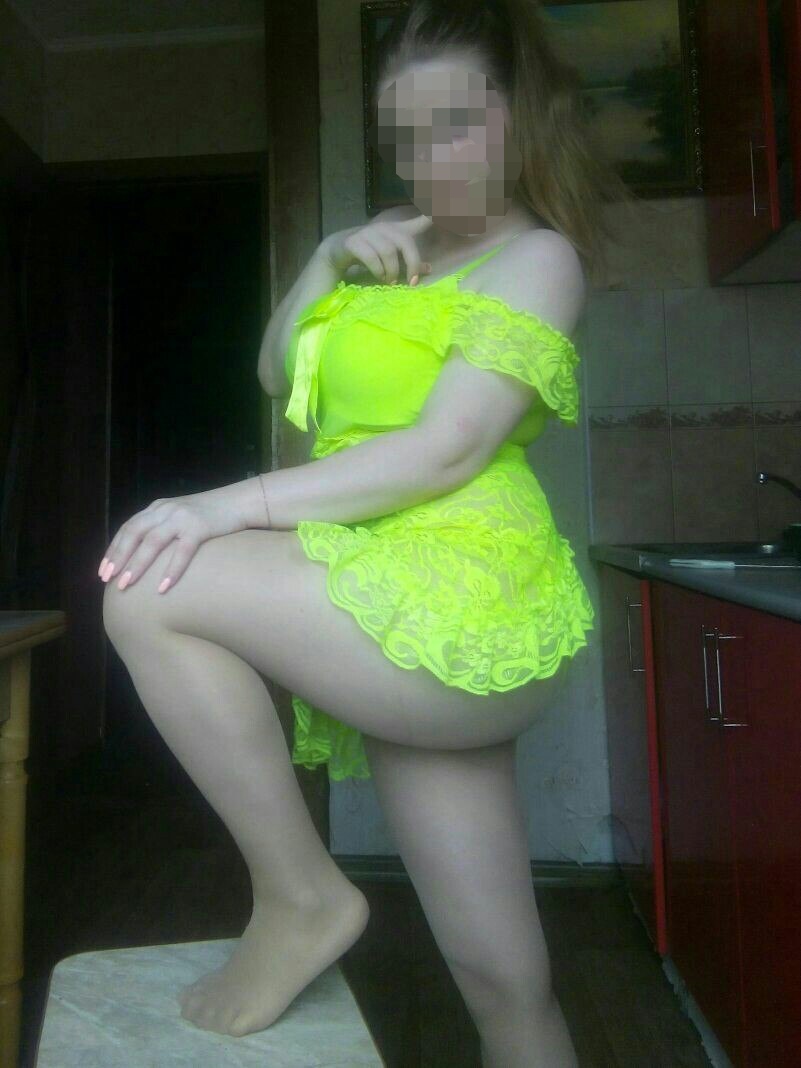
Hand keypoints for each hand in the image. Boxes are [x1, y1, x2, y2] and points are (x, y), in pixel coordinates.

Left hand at [98, 488, 248, 593]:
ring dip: (136, 565)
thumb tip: (144, 555)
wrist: (238, 502)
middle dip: (118, 557)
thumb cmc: (209, 516)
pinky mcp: (200, 527)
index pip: (128, 528)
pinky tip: (163, 587)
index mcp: (157, 508)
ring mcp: (182, 518)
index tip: (103, 571)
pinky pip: (182, 551)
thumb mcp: (179, 516)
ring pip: (152, 542)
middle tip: (108, 580)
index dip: (113, 549)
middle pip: (133, 533)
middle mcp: (165, 510)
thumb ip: (162, 528)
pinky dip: (171, 570)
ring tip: (126, 585)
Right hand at [321, 212, 434, 285]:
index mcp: (398, 232)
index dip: (435, 215)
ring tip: (389, 281)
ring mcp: (369, 233)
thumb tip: (429, 269)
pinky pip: (372, 258)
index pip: (421, 220)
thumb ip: (410, 263)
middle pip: (406, 243)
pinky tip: (378, 276)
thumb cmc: (370, 255)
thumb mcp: (392, 259)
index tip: (450, 207)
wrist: (338, 252)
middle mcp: (386, 229)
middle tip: (411, 283)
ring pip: (389, 253)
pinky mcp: (355, 242)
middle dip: (411, 265)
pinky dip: (377, 271)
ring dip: (391, 272)